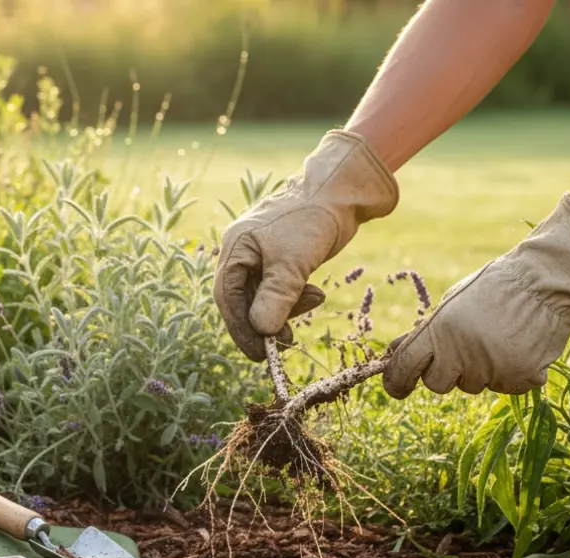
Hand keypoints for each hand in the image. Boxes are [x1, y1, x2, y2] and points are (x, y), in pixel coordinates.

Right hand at [214, 130, 398, 361]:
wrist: (341, 193)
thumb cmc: (312, 220)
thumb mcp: (293, 262)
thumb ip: (276, 297)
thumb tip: (262, 331)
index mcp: (236, 248)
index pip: (228, 297)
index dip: (241, 328)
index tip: (259, 352)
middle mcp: (243, 252)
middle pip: (243, 299)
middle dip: (264, 322)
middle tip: (285, 343)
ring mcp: (261, 256)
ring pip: (264, 297)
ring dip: (286, 309)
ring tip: (315, 301)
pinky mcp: (281, 260)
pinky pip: (280, 289)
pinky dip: (295, 298)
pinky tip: (316, 293)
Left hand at [382, 193, 569, 396]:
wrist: (547, 281)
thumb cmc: (494, 288)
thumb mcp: (452, 302)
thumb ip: (425, 332)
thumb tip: (393, 354)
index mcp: (441, 331)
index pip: (404, 369)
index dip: (397, 381)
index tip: (398, 387)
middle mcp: (463, 355)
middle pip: (437, 384)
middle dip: (445, 371)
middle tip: (465, 346)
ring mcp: (493, 370)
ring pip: (472, 385)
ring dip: (478, 370)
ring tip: (498, 337)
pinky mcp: (521, 380)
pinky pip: (503, 386)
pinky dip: (508, 372)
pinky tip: (518, 346)